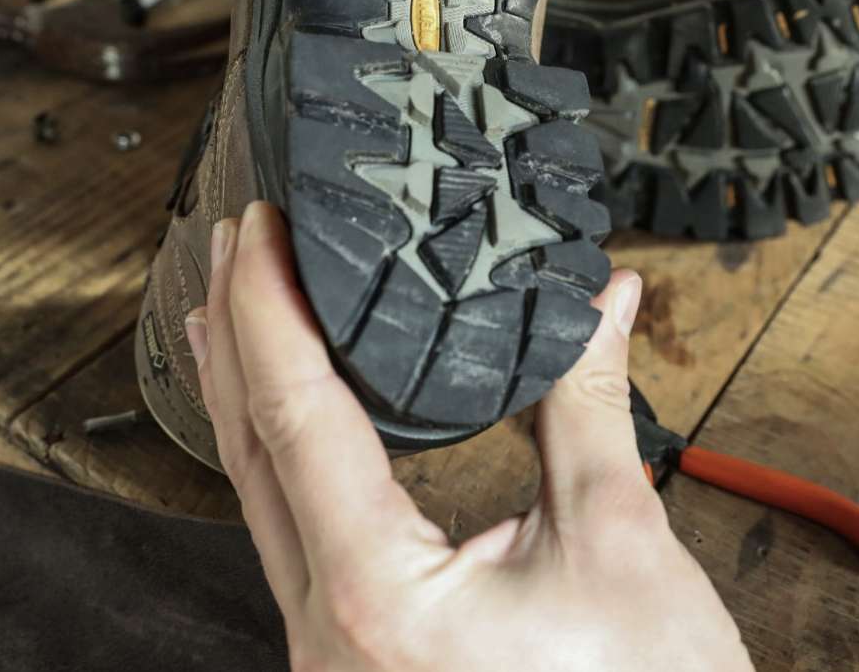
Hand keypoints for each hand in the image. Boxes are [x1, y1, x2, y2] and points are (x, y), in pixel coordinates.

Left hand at [186, 202, 752, 671]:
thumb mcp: (620, 537)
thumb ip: (589, 407)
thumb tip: (601, 305)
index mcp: (380, 595)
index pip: (296, 419)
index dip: (272, 310)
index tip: (260, 231)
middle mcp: (330, 633)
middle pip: (250, 460)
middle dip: (238, 341)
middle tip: (238, 244)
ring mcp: (334, 657)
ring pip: (263, 507)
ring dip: (255, 403)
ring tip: (252, 316)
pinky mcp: (361, 662)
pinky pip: (302, 545)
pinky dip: (294, 464)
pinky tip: (306, 424)